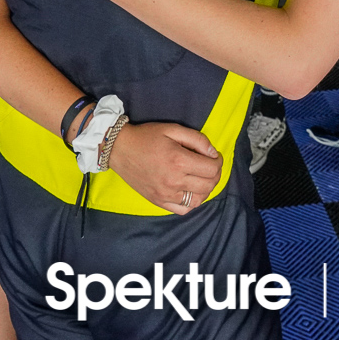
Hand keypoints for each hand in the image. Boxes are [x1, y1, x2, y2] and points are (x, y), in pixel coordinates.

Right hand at [106, 121, 222, 215]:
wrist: (120, 149)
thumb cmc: (147, 137)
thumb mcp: (173, 129)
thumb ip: (197, 139)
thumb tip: (213, 153)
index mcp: (179, 161)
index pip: (212, 169)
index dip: (219, 161)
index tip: (214, 156)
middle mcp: (174, 181)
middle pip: (209, 185)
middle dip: (215, 174)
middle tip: (211, 166)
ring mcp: (165, 194)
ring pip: (199, 200)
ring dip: (206, 189)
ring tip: (202, 178)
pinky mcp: (158, 202)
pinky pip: (183, 210)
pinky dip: (192, 202)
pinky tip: (190, 191)